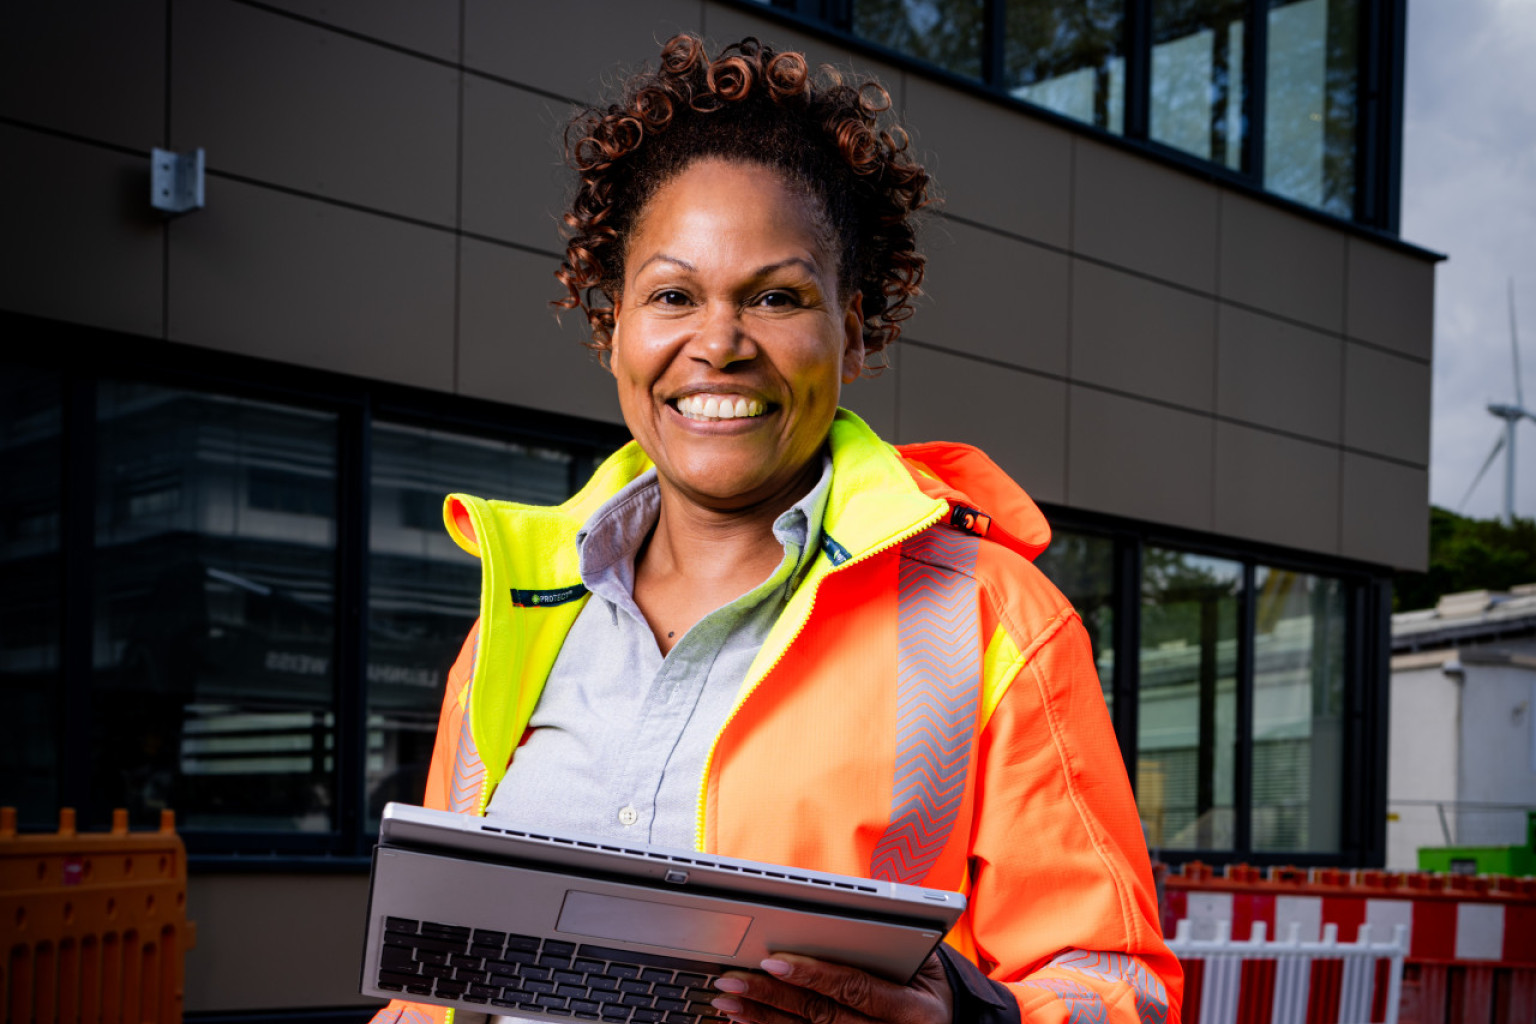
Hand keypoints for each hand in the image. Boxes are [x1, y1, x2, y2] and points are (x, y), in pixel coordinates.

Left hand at [709, 952, 952, 1023]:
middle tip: (733, 978)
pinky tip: (745, 1018)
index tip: (774, 960)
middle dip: (772, 996)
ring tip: (727, 999)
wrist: (944, 1023)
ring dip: (762, 1017)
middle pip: (822, 1015)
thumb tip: (838, 914)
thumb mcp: (925, 961)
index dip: (814, 975)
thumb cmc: (928, 983)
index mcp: (912, 1010)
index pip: (855, 988)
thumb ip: (888, 942)